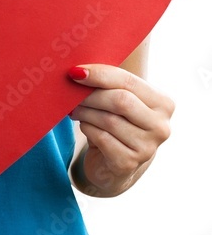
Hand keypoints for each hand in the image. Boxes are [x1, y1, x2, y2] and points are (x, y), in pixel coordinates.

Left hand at [68, 63, 174, 194]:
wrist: (115, 163)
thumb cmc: (117, 122)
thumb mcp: (120, 100)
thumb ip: (109, 84)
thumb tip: (80, 71)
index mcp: (163, 104)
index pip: (129, 81)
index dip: (100, 74)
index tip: (76, 71)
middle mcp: (160, 127)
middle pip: (120, 101)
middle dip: (91, 95)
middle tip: (71, 94)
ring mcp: (147, 148)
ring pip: (109, 120)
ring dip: (85, 112)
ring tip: (75, 109)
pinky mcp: (128, 163)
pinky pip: (101, 138)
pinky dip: (87, 128)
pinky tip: (84, 125)